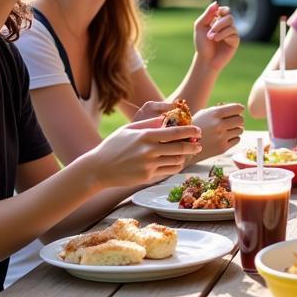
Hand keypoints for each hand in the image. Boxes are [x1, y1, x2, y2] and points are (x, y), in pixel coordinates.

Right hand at [85, 116, 202, 188]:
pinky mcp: (147, 177)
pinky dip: (175, 167)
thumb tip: (166, 118)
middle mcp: (149, 150)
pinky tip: (176, 163)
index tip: (198, 131)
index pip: (175, 132)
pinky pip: (168, 171)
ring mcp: (148, 165)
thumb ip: (148, 123)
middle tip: (199, 145)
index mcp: (145, 135)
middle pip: (180, 148)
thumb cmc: (113, 146)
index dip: (190, 132)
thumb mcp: (129, 129)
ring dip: (184, 157)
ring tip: (186, 154)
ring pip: (176, 161)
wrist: (98, 169)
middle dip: (193, 146)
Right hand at [192, 103, 245, 157]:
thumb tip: (238, 108)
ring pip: (240, 130)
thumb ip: (220, 109)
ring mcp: (221, 137)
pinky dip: (233, 138)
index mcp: (215, 113)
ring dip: (236, 129)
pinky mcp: (222, 148)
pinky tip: (225, 137)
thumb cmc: (196, 125)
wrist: (184, 144)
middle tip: (232, 121)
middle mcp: (219, 125)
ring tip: (227, 129)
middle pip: (241, 119)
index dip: (239, 109)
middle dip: (238, 119)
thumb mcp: (204, 113)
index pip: (238, 108)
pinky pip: (237, 139)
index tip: (236, 111)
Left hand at [193, 1, 238, 71]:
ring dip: (219, 29)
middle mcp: (226, 26)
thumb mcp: (200, 26)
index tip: (216, 14)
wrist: (205, 59)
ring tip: (211, 37)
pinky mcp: (235, 41)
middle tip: (210, 32)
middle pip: (229, 16)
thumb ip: (207, 14)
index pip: (224, 10)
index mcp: (218, 21)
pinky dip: (223, 34)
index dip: (222, 10)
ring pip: (231, 24)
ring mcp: (231, 33)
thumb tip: (216, 3)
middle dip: (218, 23)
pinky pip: (233, 33)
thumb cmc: (202, 44)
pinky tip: (216, 40)